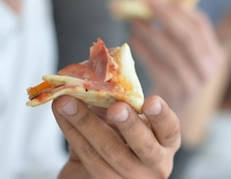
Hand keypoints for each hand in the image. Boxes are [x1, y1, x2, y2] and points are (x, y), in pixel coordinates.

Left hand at [54, 96, 179, 178]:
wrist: (96, 166)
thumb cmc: (118, 133)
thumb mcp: (125, 115)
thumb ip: (116, 96)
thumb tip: (94, 64)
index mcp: (164, 141)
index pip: (169, 129)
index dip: (161, 116)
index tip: (152, 100)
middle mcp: (154, 163)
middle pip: (143, 146)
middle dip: (128, 125)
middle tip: (115, 107)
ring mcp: (130, 177)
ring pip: (108, 153)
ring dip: (86, 124)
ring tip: (67, 102)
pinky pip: (86, 157)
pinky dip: (71, 131)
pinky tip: (60, 112)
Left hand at [128, 0, 225, 118]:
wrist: (174, 120)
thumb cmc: (176, 78)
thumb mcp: (187, 57)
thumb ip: (177, 32)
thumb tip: (154, 0)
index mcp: (216, 54)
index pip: (200, 24)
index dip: (177, 8)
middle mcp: (210, 68)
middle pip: (187, 35)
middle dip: (164, 15)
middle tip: (143, 3)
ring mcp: (195, 82)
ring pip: (170, 50)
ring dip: (150, 31)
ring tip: (133, 21)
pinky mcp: (176, 92)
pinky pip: (157, 66)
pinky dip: (143, 50)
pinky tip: (132, 40)